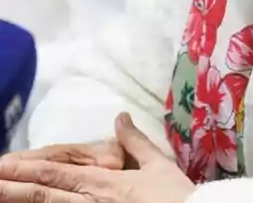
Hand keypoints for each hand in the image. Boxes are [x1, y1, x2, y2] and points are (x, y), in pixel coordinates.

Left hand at [0, 113, 193, 202]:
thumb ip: (136, 141)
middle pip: (42, 193)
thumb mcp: (158, 165)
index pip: (56, 173)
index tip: (2, 164)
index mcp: (103, 181)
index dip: (26, 168)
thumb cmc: (175, 196)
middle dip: (11, 186)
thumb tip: (121, 117)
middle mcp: (90, 201)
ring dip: (20, 200)